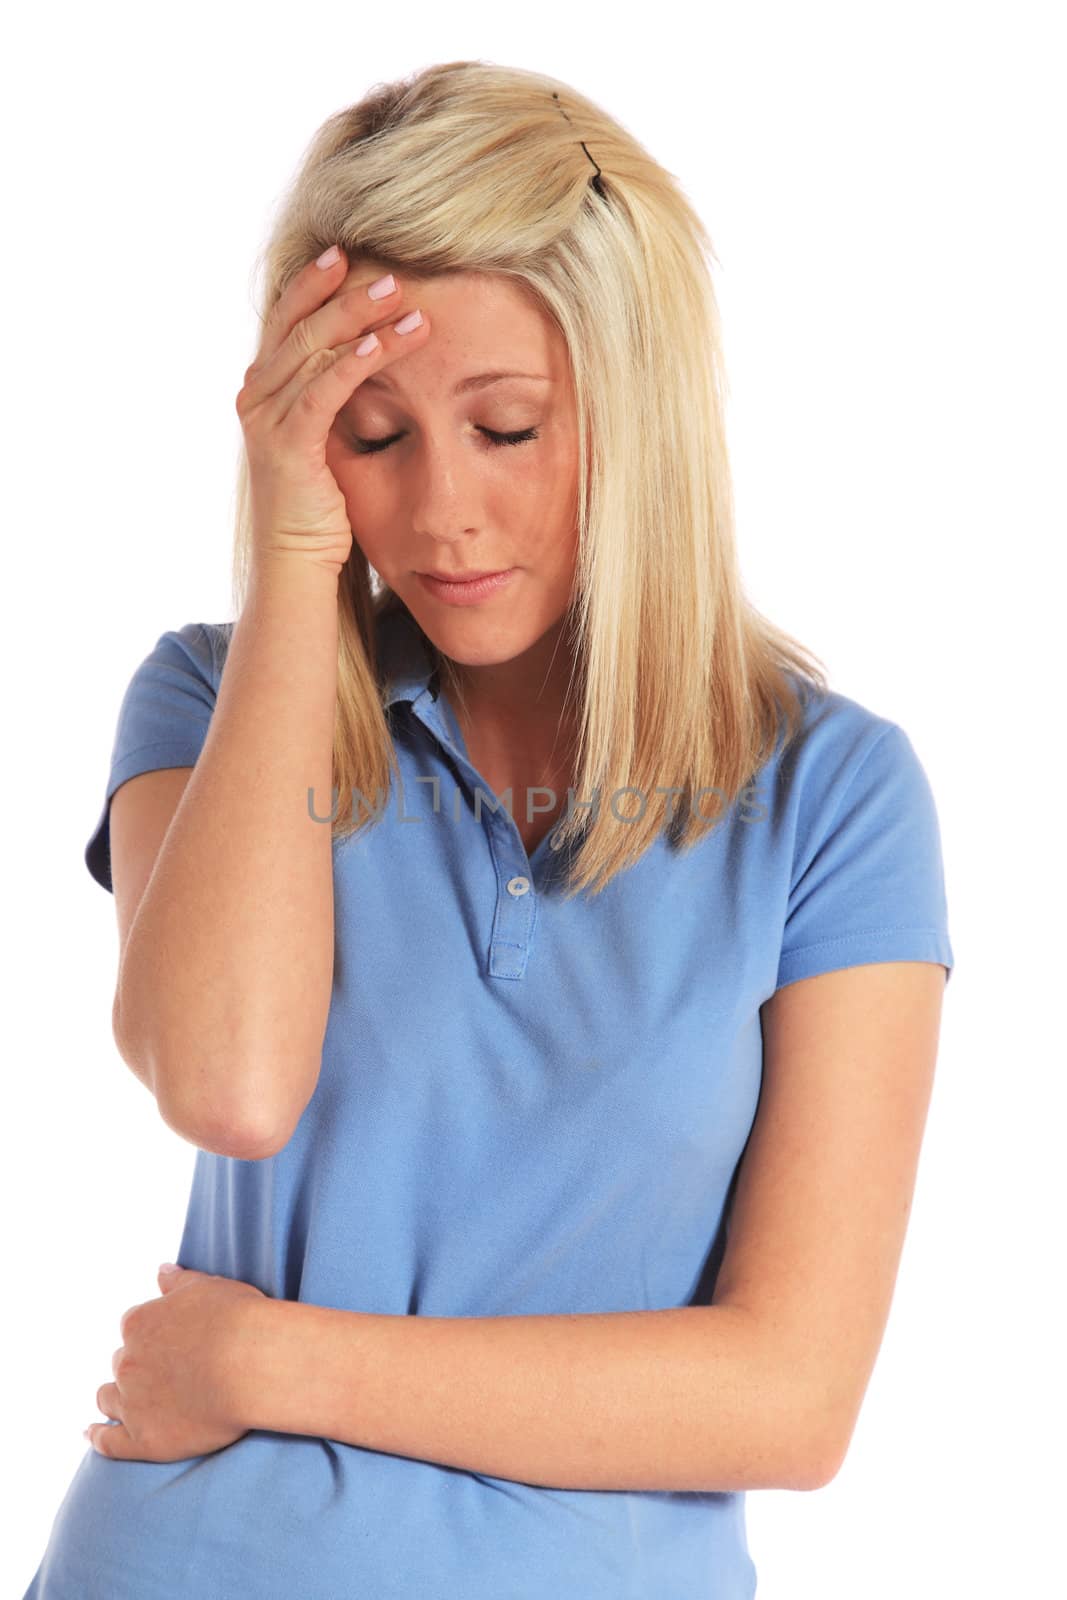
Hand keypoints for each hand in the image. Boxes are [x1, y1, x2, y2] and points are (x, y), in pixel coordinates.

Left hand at [85, 1263, 268, 1462]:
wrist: (252, 1365)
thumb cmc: (237, 1320)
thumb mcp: (207, 1287)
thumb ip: (179, 1281)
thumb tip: (162, 1269)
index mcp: (139, 1323)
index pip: (135, 1327)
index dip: (152, 1335)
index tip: (169, 1341)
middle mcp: (128, 1362)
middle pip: (123, 1363)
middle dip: (137, 1365)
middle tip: (161, 1372)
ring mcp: (132, 1402)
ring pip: (109, 1399)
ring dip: (113, 1396)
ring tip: (117, 1401)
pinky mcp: (143, 1439)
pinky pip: (108, 1442)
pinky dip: (97, 1437)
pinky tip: (91, 1433)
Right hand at [235, 245, 432, 577]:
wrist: (297, 563)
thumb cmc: (321, 506)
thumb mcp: (326, 438)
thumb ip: (332, 396)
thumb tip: (369, 357)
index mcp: (264, 388)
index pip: (288, 320)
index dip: (315, 284)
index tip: (351, 253)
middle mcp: (257, 396)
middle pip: (300, 323)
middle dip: (344, 292)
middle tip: (391, 269)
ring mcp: (267, 419)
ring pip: (314, 350)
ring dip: (362, 319)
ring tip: (405, 298)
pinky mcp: (288, 445)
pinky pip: (324, 389)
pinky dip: (357, 361)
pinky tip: (389, 342)